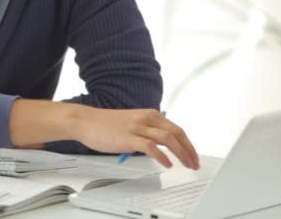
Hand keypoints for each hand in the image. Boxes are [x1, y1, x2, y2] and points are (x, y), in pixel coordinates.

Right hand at [75, 108, 199, 169]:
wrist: (86, 121)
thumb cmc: (105, 124)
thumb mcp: (131, 123)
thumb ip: (146, 130)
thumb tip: (158, 145)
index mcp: (149, 114)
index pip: (176, 128)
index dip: (187, 143)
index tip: (192, 155)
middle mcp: (146, 119)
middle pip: (176, 133)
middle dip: (189, 149)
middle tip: (194, 163)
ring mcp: (138, 127)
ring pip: (168, 138)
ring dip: (181, 153)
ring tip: (186, 165)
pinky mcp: (129, 138)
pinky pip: (151, 147)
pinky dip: (162, 156)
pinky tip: (167, 164)